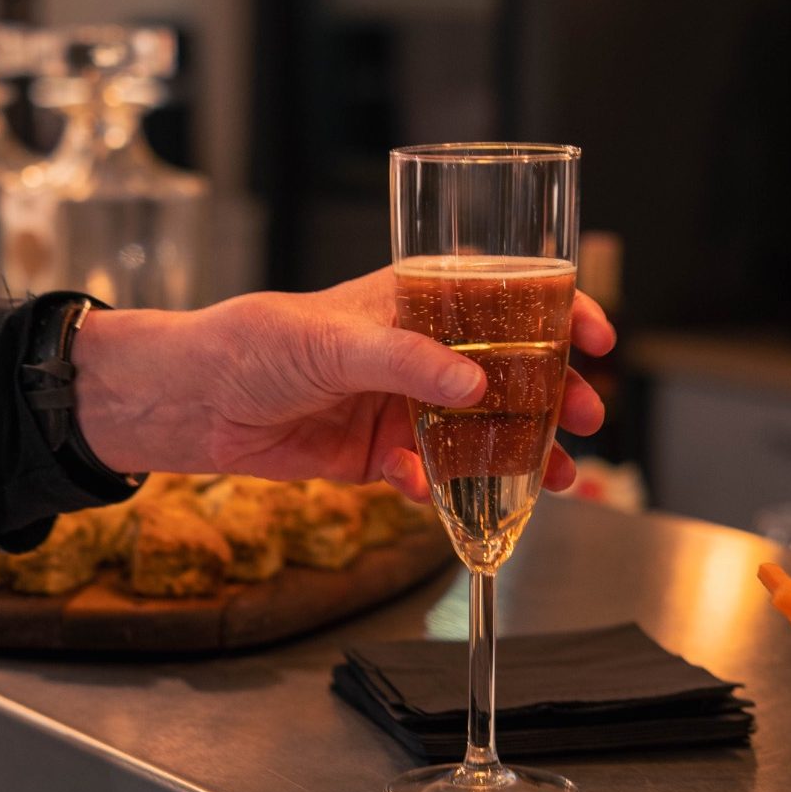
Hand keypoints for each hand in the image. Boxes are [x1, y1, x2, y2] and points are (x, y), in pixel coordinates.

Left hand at [73, 267, 614, 496]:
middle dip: (552, 395)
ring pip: (478, 430)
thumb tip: (475, 384)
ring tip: (554, 479)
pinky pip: (427, 475)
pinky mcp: (376, 454)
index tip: (595, 338)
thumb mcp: (337, 340)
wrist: (195, 402)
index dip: (558, 311)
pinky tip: (433, 494)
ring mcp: (401, 404)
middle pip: (507, 371)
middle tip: (584, 419)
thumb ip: (407, 362)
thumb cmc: (256, 342)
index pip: (503, 297)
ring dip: (516, 453)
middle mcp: (417, 352)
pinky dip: (439, 488)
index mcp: (415, 302)